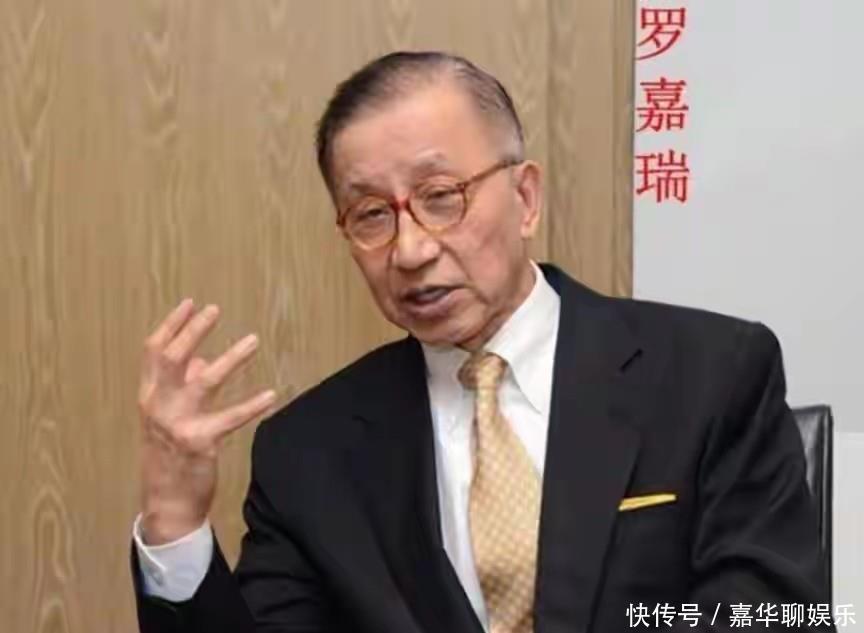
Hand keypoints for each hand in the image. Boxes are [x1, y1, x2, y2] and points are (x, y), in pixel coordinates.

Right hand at [137, 299, 275, 544]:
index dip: (172, 325)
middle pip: (172, 358)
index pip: (154, 351)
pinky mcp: (199, 441)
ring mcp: (177, 423)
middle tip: (215, 310)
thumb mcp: (167, 417)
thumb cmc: (169, 456)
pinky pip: (230, 418)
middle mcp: (158, 405)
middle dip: (193, 330)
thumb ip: (182, 385)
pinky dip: (252, 405)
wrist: (167, 503)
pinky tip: (271, 394)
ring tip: (253, 340)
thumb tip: (202, 359)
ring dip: (230, 358)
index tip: (190, 303)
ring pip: (204, 381)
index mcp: (149, 396)